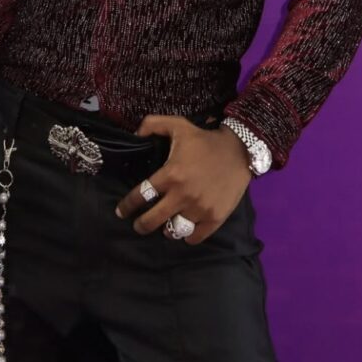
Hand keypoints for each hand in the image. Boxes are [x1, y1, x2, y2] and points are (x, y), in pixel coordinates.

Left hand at [114, 114, 251, 244]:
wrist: (239, 150)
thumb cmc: (205, 140)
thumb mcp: (178, 125)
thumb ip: (153, 124)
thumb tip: (134, 134)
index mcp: (171, 175)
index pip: (141, 195)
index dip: (127, 205)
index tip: (121, 211)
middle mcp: (183, 195)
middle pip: (153, 220)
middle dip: (141, 225)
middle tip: (138, 225)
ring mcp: (199, 209)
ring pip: (174, 231)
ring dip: (166, 230)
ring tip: (164, 226)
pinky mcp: (215, 218)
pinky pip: (195, 237)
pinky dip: (188, 237)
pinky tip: (185, 230)